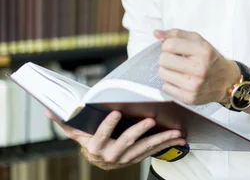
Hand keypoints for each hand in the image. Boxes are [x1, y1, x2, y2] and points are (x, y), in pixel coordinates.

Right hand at [46, 110, 185, 169]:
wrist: (98, 160)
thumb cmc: (89, 140)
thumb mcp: (77, 132)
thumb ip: (66, 121)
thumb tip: (49, 110)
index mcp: (95, 147)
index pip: (100, 137)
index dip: (108, 126)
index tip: (116, 113)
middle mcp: (111, 155)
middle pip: (126, 143)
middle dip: (139, 131)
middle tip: (149, 120)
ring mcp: (126, 158)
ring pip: (145, 148)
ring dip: (161, 139)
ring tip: (173, 132)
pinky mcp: (138, 157)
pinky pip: (154, 151)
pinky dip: (168, 144)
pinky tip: (179, 138)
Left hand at [154, 29, 239, 104]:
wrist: (226, 81)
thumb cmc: (210, 59)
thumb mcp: (199, 41)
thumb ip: (177, 34)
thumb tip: (156, 33)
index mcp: (203, 51)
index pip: (169, 45)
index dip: (168, 45)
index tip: (174, 48)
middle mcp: (199, 68)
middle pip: (163, 60)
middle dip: (167, 58)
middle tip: (176, 60)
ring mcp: (194, 85)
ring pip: (162, 74)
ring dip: (168, 70)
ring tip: (179, 70)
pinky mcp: (189, 98)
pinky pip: (165, 88)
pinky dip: (170, 83)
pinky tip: (181, 80)